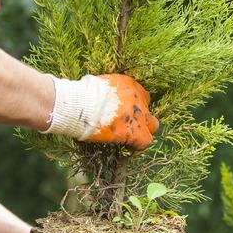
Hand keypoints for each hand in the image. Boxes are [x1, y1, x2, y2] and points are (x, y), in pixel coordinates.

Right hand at [44, 74, 159, 149]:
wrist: (80, 105)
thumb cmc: (82, 95)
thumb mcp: (99, 85)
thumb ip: (107, 92)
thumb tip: (101, 97)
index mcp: (129, 85)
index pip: (142, 96)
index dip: (135, 106)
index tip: (126, 113)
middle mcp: (138, 99)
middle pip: (149, 110)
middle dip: (142, 118)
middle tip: (130, 126)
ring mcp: (138, 116)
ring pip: (152, 126)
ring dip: (143, 131)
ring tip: (131, 138)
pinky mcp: (134, 132)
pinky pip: (145, 141)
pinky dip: (138, 145)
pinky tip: (129, 147)